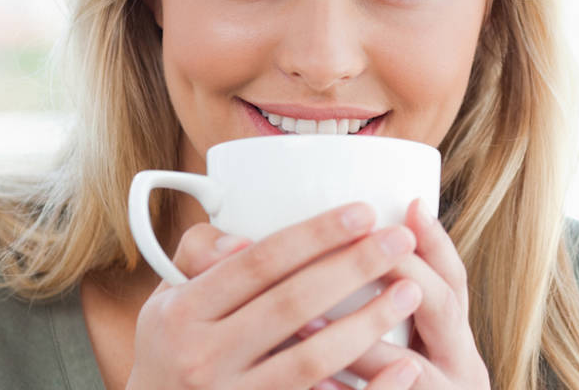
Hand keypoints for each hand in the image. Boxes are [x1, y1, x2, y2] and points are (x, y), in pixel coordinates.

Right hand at [125, 203, 423, 389]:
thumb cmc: (174, 349)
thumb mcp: (167, 300)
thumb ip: (199, 254)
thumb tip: (244, 237)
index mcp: (182, 313)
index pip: (258, 263)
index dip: (314, 235)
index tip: (364, 212)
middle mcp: (203, 358)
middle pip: (292, 304)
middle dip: (353, 268)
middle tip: (401, 240)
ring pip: (311, 359)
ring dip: (368, 323)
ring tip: (410, 292)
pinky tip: (406, 365)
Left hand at [301, 199, 490, 389]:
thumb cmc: (416, 389)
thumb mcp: (420, 346)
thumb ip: (403, 305)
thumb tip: (377, 229)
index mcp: (458, 341)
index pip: (456, 281)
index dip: (435, 243)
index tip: (408, 208)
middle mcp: (461, 370)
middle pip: (442, 310)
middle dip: (400, 274)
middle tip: (356, 247)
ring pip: (408, 370)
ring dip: (358, 341)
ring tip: (306, 320)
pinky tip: (311, 383)